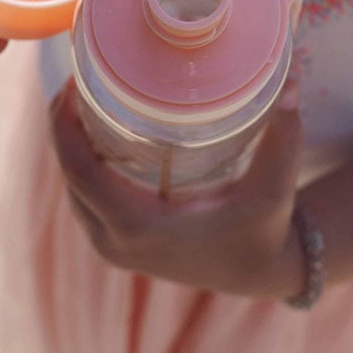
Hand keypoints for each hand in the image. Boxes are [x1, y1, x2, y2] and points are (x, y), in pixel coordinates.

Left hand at [50, 78, 304, 298]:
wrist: (258, 273)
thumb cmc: (263, 230)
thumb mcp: (275, 188)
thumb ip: (284, 138)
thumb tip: (291, 79)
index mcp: (138, 227)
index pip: (79, 171)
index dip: (64, 126)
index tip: (72, 83)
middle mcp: (115, 242)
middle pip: (68, 175)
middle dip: (62, 127)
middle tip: (75, 81)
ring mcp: (111, 248)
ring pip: (74, 189)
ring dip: (69, 147)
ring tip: (79, 101)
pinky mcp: (117, 247)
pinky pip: (85, 201)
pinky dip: (81, 168)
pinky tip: (91, 137)